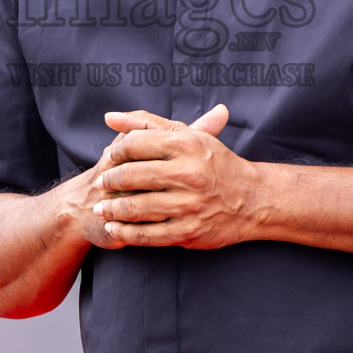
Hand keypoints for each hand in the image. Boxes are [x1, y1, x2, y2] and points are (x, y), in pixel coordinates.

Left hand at [93, 104, 262, 248]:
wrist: (252, 198)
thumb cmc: (214, 162)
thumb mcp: (187, 135)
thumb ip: (147, 124)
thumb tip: (109, 118)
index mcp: (186, 145)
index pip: (135, 144)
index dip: (116, 152)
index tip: (109, 158)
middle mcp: (188, 173)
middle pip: (132, 176)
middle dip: (109, 182)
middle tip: (100, 185)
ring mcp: (189, 205)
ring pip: (137, 208)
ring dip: (112, 209)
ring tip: (101, 208)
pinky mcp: (189, 230)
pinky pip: (149, 235)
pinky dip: (127, 233)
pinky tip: (115, 228)